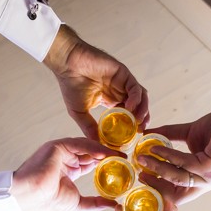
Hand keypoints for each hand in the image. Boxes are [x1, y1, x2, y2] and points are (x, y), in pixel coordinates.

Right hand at [12, 138, 122, 210]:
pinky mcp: (58, 146)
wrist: (31, 196)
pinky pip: (79, 144)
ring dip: (103, 150)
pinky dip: (93, 147)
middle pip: (91, 152)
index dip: (106, 163)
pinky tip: (105, 153)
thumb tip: (114, 205)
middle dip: (108, 154)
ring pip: (86, 146)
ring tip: (119, 154)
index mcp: (69, 169)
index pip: (91, 162)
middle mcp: (65, 157)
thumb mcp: (78, 202)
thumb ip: (96, 202)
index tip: (122, 166)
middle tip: (125, 157)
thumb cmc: (49, 200)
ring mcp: (61, 150)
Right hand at [44, 25, 149, 139]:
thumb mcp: (79, 112)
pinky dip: (136, 98)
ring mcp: (122, 82)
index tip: (132, 138)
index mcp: (110, 100)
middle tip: (140, 131)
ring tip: (138, 122)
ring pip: (141, 97)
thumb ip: (89, 127)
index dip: (132, 126)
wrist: (68, 65)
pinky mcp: (124, 74)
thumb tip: (96, 144)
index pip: (128, 114)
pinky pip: (136, 88)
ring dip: (143, 110)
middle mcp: (118, 91)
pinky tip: (131, 108)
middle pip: (138, 107)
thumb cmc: (70, 85)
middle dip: (142, 119)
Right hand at [135, 111, 210, 203]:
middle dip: (156, 186)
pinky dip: (167, 156)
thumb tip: (148, 134)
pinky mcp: (209, 167)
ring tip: (142, 158)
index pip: (179, 194)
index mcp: (203, 180)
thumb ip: (170, 137)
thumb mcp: (190, 135)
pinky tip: (155, 148)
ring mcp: (208, 177)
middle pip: (176, 194)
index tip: (144, 177)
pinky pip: (182, 164)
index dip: (160, 189)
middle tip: (139, 173)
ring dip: (157, 168)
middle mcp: (206, 183)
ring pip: (176, 178)